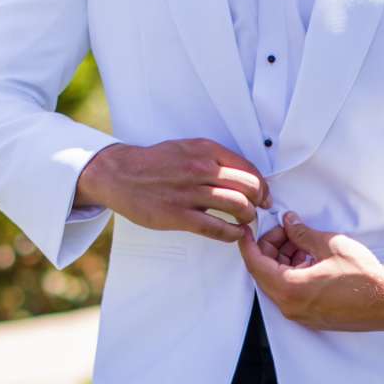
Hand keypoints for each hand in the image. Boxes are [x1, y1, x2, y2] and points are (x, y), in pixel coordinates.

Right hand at [75, 138, 270, 240]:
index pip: (248, 168)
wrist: (119, 174)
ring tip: (245, 222)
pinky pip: (217, 228)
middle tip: (258, 209)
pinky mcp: (179, 216)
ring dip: (248, 217)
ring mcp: (190, 193)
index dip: (262, 185)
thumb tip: (239, 173)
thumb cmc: (153, 162)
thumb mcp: (185, 148)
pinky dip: (232, 234)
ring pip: (237, 206)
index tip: (264, 195)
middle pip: (249, 187)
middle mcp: (201, 169)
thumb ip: (211, 158)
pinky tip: (234, 235)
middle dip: (259, 201)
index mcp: (205, 151)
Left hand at [237, 210, 383, 330]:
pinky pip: (290, 292)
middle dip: (271, 248)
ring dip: (284, 260)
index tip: (246, 230)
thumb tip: (289, 223)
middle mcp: (290, 305)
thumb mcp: (330, 245)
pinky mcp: (310, 315)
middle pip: (265, 272)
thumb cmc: (363, 277)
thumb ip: (303, 233)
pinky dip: (293, 273)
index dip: (248, 243)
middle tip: (287, 230)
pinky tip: (310, 257)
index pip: (255, 264)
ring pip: (278, 282)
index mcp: (290, 288)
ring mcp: (299, 313)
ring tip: (304, 242)